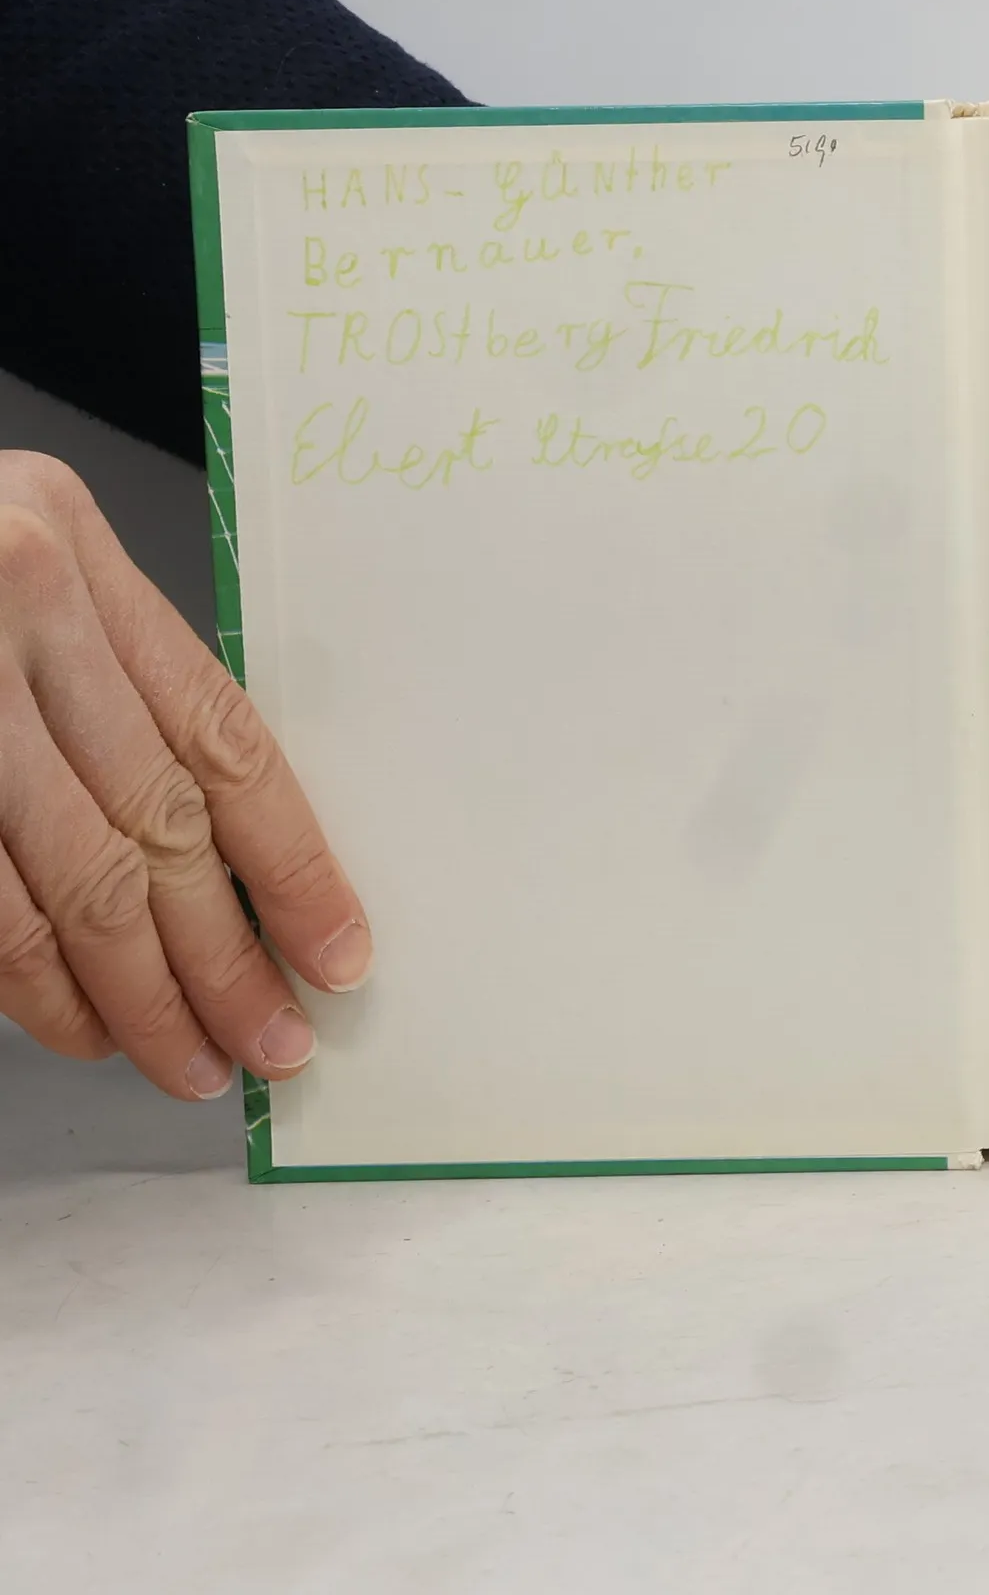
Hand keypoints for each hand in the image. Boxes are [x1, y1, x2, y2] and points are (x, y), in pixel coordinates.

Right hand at [0, 452, 370, 1098]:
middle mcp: (10, 603)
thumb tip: (222, 861)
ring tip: (193, 1059)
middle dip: (226, 955)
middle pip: (158, 824)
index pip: (221, 735)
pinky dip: (35, 983)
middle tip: (274, 1042)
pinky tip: (82, 1028)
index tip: (336, 948)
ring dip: (139, 993)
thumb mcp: (25, 578)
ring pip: (72, 880)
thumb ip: (113, 687)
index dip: (292, 858)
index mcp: (72, 548)